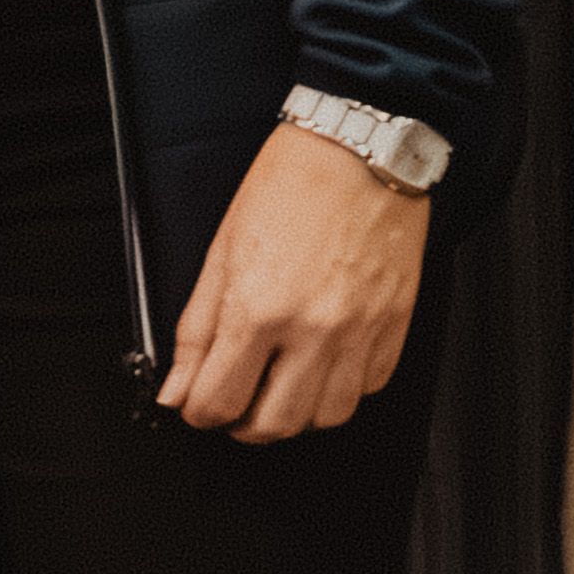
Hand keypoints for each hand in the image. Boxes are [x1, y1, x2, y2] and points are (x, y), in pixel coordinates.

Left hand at [157, 123, 429, 440]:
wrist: (360, 148)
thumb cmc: (292, 184)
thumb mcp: (222, 251)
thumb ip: (197, 330)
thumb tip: (178, 387)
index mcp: (258, 309)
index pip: (217, 403)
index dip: (197, 412)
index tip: (197, 400)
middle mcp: (313, 329)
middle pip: (273, 425)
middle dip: (242, 424)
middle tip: (237, 400)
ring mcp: (360, 331)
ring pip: (327, 417)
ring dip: (297, 413)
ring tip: (282, 386)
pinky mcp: (395, 324)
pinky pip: (370, 387)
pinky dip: (344, 387)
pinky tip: (325, 362)